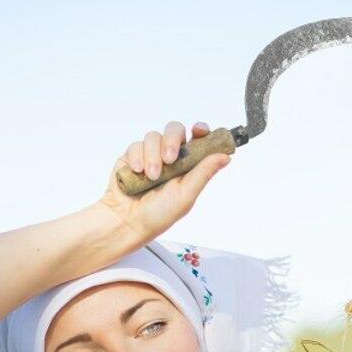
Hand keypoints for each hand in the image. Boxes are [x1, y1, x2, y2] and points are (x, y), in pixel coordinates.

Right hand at [96, 121, 231, 248]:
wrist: (126, 221)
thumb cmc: (158, 215)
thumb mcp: (186, 195)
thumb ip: (204, 173)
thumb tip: (226, 157)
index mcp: (187, 166)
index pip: (197, 140)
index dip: (200, 131)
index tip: (199, 131)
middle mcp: (170, 158)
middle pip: (175, 130)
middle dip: (172, 141)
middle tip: (169, 159)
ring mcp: (150, 155)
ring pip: (154, 137)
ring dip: (152, 155)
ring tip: (151, 177)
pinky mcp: (132, 156)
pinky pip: (136, 145)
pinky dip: (137, 157)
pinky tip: (137, 172)